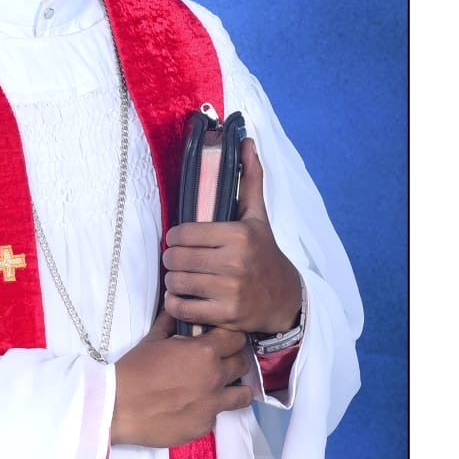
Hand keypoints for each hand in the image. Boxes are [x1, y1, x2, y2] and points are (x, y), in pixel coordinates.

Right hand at [111, 311, 252, 446]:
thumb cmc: (134, 369)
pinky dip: (208, 409)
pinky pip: (217, 415)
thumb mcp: (152, 339)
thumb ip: (170, 323)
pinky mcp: (204, 426)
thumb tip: (176, 310)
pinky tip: (190, 406)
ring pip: (243, 394)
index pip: (237, 338)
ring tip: (219, 387)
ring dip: (234, 388)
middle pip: (243, 363)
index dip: (230, 336)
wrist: (119, 406)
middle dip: (233, 359)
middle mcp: (215, 378)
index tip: (222, 339)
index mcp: (205, 352)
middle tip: (218, 361)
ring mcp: (212, 405)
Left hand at [162, 138, 301, 334]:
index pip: (182, 233)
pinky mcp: (225, 317)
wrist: (285, 299)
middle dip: (172, 259)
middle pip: (175, 258)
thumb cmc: (264, 253)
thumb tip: (247, 142)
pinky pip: (180, 309)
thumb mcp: (257, 217)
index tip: (181, 241)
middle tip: (180, 261)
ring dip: (172, 282)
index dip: (175, 237)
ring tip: (182, 278)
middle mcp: (235, 263)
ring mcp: (230, 291)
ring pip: (175, 283)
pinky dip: (175, 305)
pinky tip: (184, 298)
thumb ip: (249, 179)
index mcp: (239, 235)